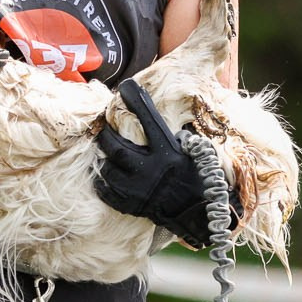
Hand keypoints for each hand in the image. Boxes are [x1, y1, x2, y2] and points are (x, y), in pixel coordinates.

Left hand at [94, 81, 214, 247]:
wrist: (199, 214)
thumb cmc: (198, 178)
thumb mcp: (193, 152)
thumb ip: (174, 137)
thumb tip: (158, 120)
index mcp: (169, 153)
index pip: (148, 119)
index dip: (135, 101)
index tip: (125, 87)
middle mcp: (152, 170)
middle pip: (117, 147)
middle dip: (106, 136)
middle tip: (103, 130)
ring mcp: (140, 190)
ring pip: (108, 169)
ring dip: (104, 158)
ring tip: (103, 151)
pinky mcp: (133, 206)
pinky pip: (107, 191)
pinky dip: (103, 180)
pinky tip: (104, 173)